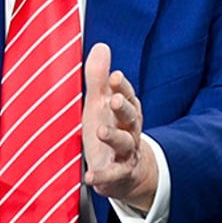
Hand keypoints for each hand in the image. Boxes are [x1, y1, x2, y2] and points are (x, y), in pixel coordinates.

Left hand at [82, 42, 157, 210]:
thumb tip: (101, 46)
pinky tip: (90, 176)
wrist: (125, 172)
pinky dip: (102, 176)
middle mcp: (129, 129)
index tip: (115, 77)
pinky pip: (113, 175)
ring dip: (114, 137)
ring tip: (101, 131)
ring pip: (125, 143)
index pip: (127, 95)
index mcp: (125, 110)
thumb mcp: (100, 103)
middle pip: (131, 117)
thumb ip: (98, 77)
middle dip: (124, 107)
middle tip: (114, 100)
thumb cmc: (109, 128)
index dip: (122, 87)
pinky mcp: (118, 174)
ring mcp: (125, 152)